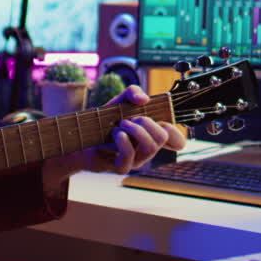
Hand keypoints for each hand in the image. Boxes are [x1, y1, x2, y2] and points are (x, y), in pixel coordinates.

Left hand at [71, 86, 187, 175]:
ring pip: (151, 147)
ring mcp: (136, 160)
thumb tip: (144, 99)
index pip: (177, 142)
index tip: (162, 122)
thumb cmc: (105, 122)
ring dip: (136, 130)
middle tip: (131, 119)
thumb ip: (133, 93)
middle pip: (163, 137)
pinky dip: (123, 140)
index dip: (176, 132)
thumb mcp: (119, 102)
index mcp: (151, 136)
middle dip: (148, 122)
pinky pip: (129, 156)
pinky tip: (116, 134)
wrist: (83, 138)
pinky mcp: (122, 167)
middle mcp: (147, 150)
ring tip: (120, 124)